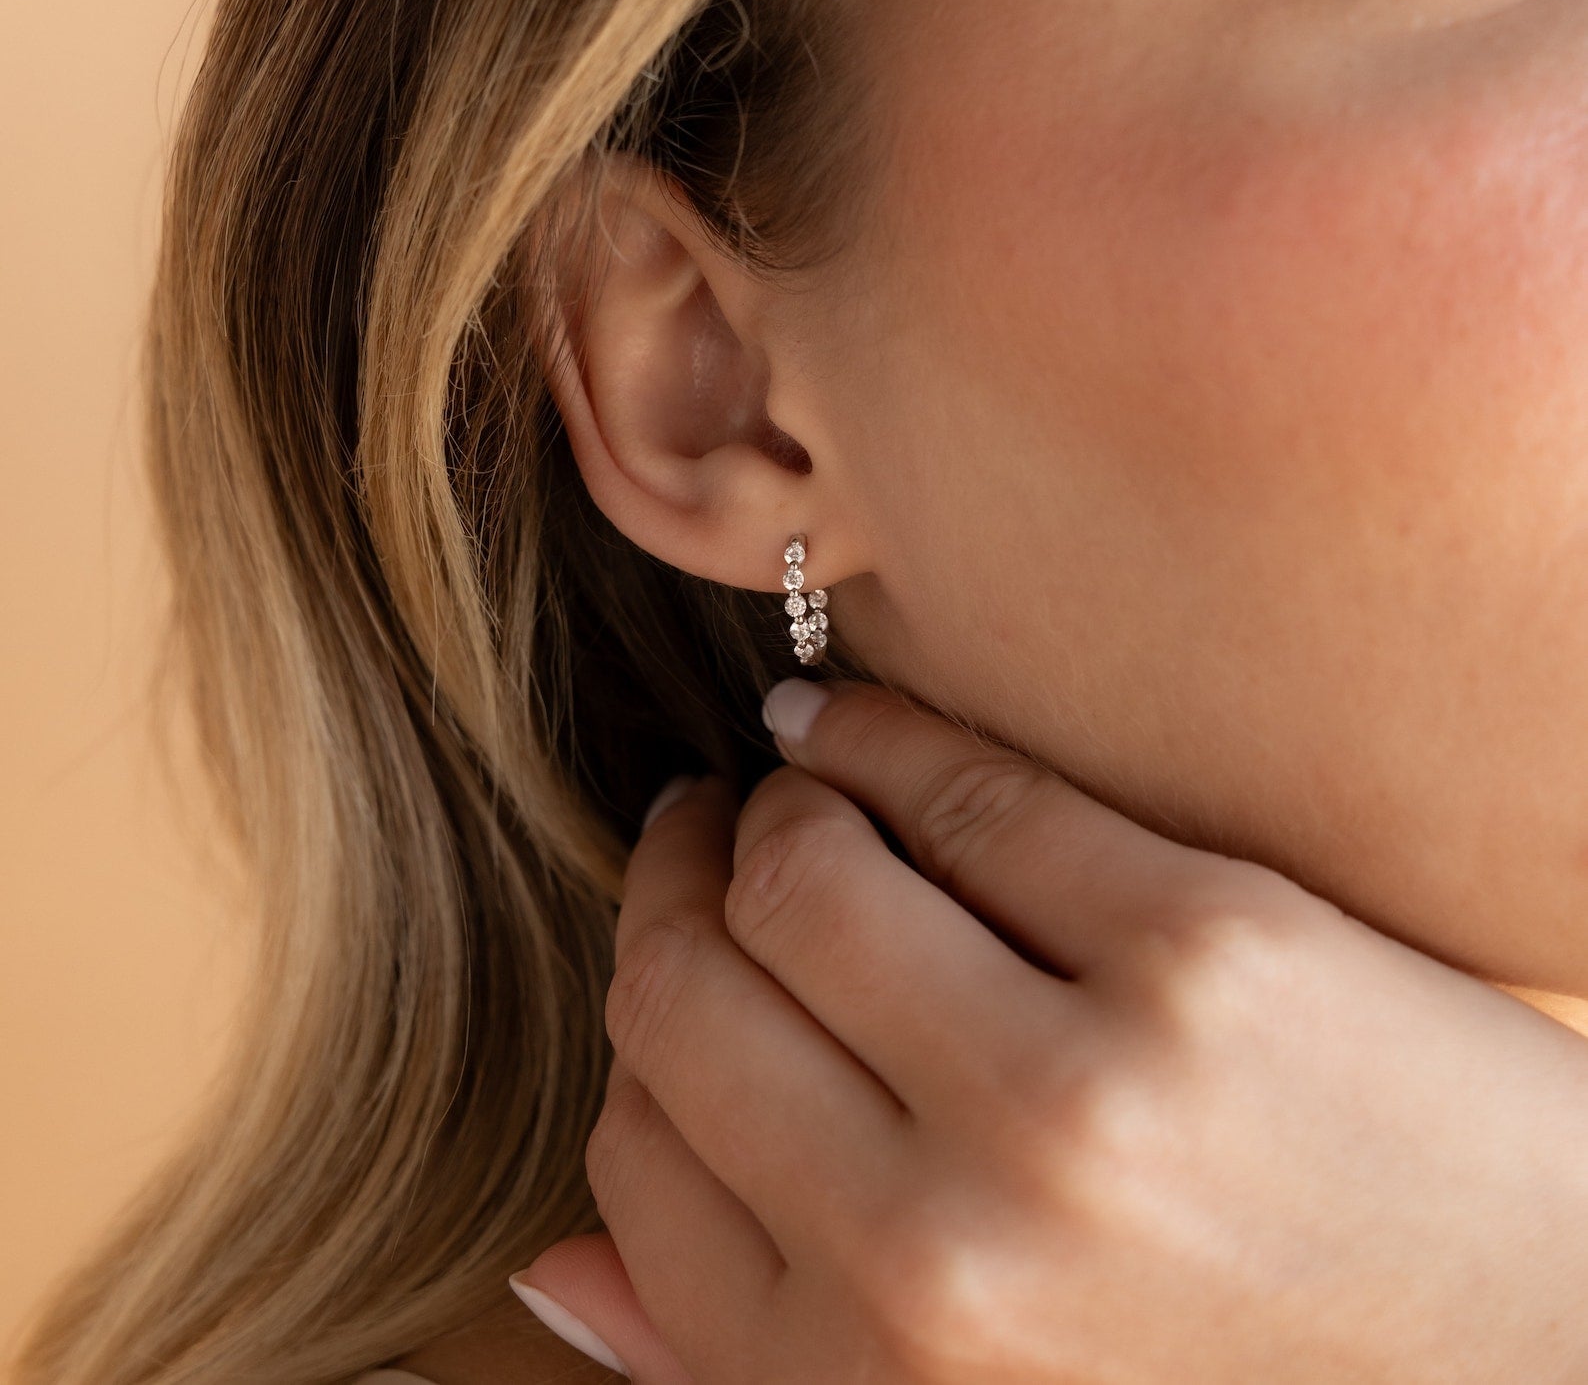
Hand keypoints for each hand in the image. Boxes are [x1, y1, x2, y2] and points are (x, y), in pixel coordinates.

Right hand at [514, 678, 1587, 1382]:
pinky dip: (889, 736)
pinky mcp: (1211, 953)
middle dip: (676, 886)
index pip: (641, 1146)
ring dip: (774, 801)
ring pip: (802, 867)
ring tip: (799, 783)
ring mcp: (1079, 1095)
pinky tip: (866, 732)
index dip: (644, 1024)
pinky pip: (974, 791)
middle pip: (688, 987)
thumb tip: (549, 1278)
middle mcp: (944, 1258)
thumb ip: (736, 1377)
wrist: (1557, 1374)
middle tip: (707, 834)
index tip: (679, 950)